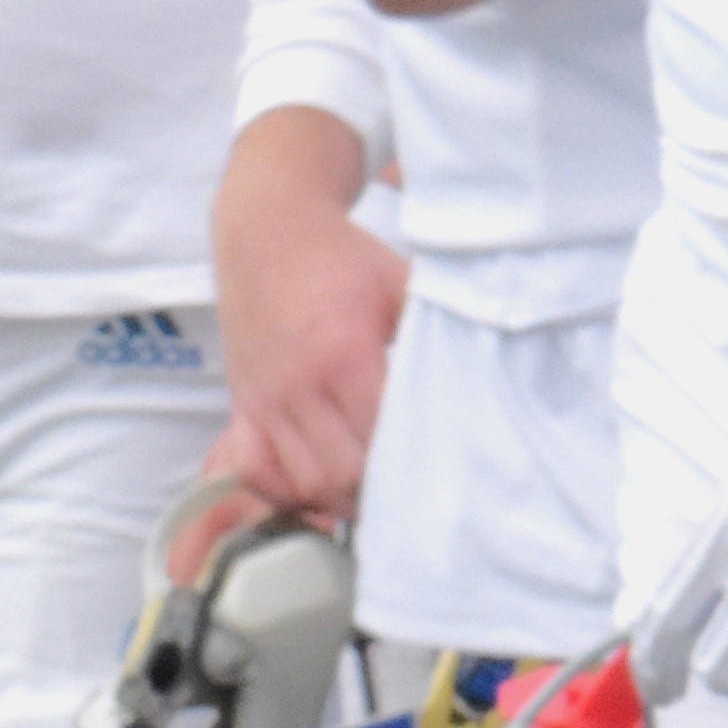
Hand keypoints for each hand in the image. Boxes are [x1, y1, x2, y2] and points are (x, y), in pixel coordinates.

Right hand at [209, 126, 404, 518]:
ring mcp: (267, 399)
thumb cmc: (343, 259)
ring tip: (375, 487)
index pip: (383, 434)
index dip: (415, 456)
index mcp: (346, 353)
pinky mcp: (244, 405)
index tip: (442, 460)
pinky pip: (260, 470)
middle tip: (413, 483)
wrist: (268, 232)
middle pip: (344, 471)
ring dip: (341, 494)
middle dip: (381, 486)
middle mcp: (300, 384)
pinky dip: (292, 487)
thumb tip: (483, 369)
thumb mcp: (401, 282)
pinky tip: (322, 480)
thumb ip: (437, 328)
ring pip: (304, 481)